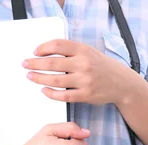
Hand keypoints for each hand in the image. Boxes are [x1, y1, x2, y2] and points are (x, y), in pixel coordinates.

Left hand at [22, 39, 138, 104]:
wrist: (122, 83)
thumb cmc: (101, 67)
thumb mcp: (89, 52)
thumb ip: (71, 51)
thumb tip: (46, 53)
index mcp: (84, 50)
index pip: (58, 45)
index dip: (43, 48)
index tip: (35, 52)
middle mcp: (84, 64)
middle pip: (53, 63)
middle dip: (35, 64)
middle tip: (26, 64)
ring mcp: (85, 80)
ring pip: (56, 80)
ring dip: (39, 78)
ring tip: (31, 76)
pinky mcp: (85, 95)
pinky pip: (63, 96)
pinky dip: (51, 93)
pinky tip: (44, 90)